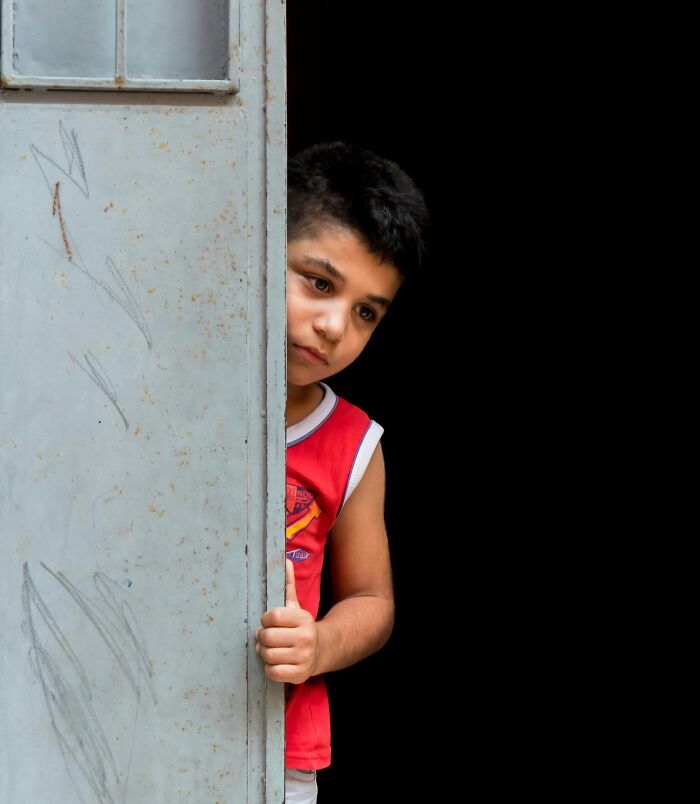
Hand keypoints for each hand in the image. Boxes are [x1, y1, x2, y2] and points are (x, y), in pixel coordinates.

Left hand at [255, 559, 318, 683]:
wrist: (322, 650)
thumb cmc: (300, 627)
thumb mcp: (295, 606)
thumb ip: (288, 585)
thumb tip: (285, 560)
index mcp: (302, 618)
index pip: (273, 616)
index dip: (265, 620)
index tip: (267, 622)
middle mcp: (306, 637)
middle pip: (268, 637)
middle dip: (261, 638)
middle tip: (264, 638)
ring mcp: (304, 657)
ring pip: (268, 655)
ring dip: (264, 653)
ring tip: (269, 649)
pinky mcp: (300, 674)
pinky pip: (273, 672)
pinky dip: (269, 668)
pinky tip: (275, 662)